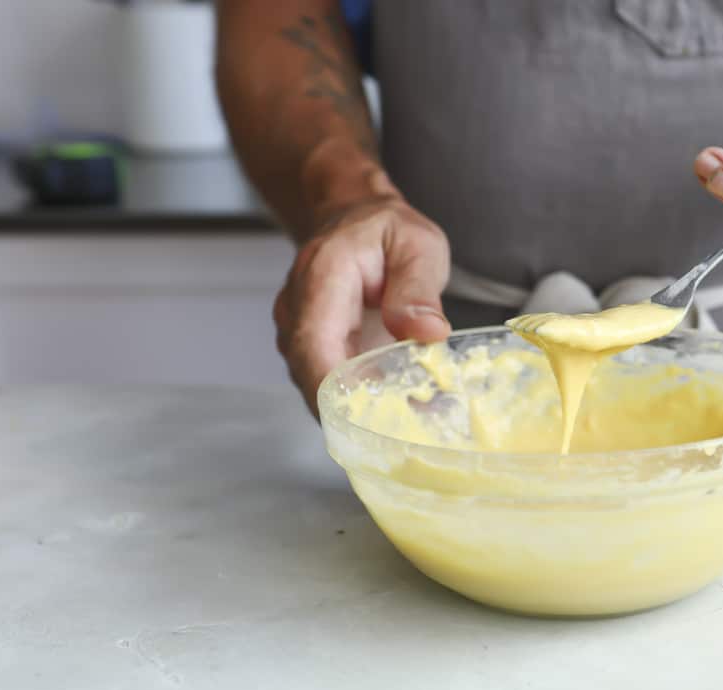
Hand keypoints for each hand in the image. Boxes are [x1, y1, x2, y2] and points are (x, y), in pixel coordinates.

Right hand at [273, 191, 451, 415]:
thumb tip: (425, 332)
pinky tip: (396, 415)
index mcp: (322, 277)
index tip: (366, 420)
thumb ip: (418, 288)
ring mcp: (299, 332)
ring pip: (316, 387)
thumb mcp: (417, 246)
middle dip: (351, 413)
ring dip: (357, 413)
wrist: (353, 219)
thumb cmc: (386, 231)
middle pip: (309, 376)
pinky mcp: (311, 350)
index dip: (332, 389)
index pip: (313, 343)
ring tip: (405, 431)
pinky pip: (328, 385)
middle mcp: (298, 309)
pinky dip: (359, 404)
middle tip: (400, 438)